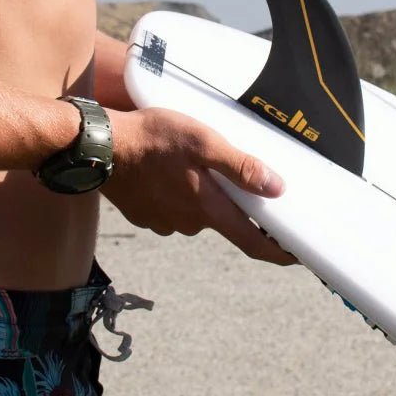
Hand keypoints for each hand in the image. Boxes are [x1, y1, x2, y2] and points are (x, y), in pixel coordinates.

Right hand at [105, 107, 295, 265]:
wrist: (99, 147)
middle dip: (231, 203)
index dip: (277, 252)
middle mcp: (189, 223)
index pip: (252, 242)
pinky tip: (168, 169)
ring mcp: (164, 222)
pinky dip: (176, 192)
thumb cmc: (153, 139)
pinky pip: (171, 207)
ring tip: (192, 163)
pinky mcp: (144, 214)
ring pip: (195, 211)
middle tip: (230, 173)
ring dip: (200, 193)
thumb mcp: (204, 142)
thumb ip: (240, 167)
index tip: (297, 256)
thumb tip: (277, 189)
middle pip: (222, 220)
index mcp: (208, 208)